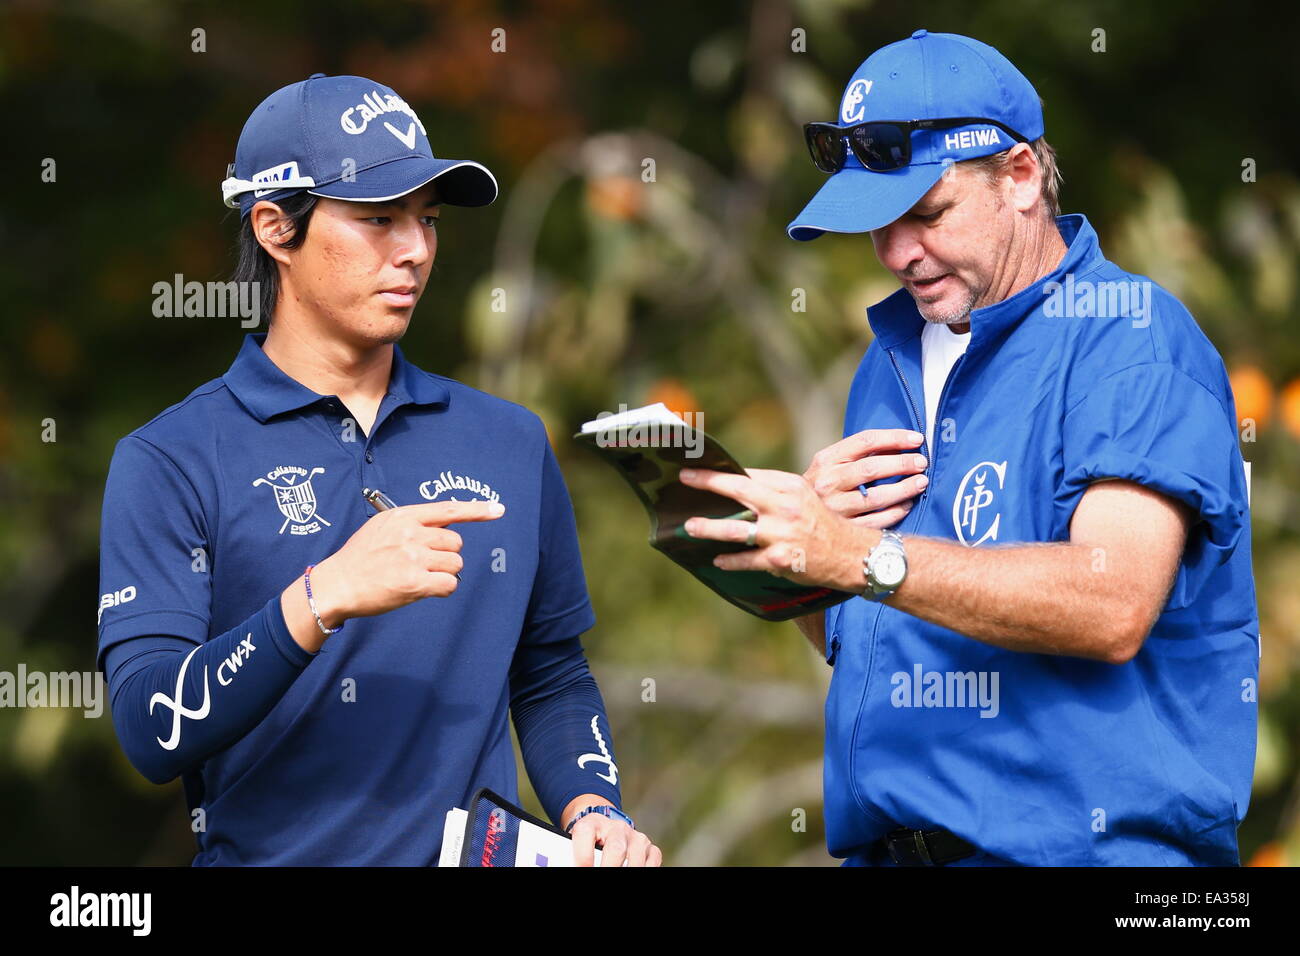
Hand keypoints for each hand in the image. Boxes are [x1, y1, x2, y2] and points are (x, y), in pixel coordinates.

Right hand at [311, 500, 503, 625]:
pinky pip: (449, 584)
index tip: (498, 509)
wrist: (337, 584)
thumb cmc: (360, 558)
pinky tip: (426, 590)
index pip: (448, 510)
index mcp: (404, 516)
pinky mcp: (415, 583)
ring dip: (444, 573)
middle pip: (456, 543)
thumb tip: (444, 527)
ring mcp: (413, 558)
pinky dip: (443, 589)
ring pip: (455, 564)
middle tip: (425, 564)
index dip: (477, 510)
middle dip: (447, 555)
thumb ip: (412, 524)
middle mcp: (411, 534)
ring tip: (420, 577)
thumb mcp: (382, 527)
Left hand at [570, 812, 662, 867]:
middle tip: (603, 874)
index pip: (585, 833)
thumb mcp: (577, 844)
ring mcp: (634, 836)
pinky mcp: (649, 847)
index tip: (581, 868)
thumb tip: (570, 863)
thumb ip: (575, 855)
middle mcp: (616, 827)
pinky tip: (636, 872)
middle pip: (615, 848)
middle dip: (609, 867)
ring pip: (635, 856)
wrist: (604, 831)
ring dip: (629, 869)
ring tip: (619, 880)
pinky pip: (653, 860)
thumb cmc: (588, 843)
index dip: (583, 855)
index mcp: (592, 822)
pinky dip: (646, 869)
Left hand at [680, 466, 873, 592]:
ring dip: (709, 527)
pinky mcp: (780, 559)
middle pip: (740, 491)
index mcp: (790, 486)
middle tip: (685, 479)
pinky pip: (747, 560)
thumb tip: (736, 483)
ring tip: (689, 527)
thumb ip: (773, 490)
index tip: (698, 467)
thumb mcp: (801, 497)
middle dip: (709, 483)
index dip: (722, 471)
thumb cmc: (821, 522)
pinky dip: (730, 561)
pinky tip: (717, 560)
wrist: (850, 553)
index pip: (749, 475)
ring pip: (736, 529)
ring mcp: (781, 534)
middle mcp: (785, 507)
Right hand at [804, 428, 928, 527]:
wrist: (795, 517)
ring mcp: (834, 508)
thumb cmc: (823, 486)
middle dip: (903, 464)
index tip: (917, 439)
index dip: (895, 438)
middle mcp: (828, 483)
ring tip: (921, 482)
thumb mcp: (830, 464)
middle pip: (872, 468)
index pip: (865, 441)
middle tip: (922, 462)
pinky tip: (907, 505)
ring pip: (877, 497)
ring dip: (904, 489)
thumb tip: (902, 444)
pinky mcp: (842, 529)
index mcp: (826, 460)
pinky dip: (895, 512)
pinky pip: (876, 522)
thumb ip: (857, 454)